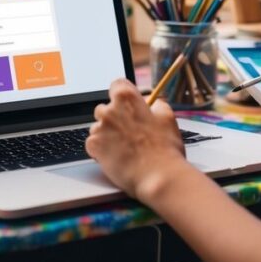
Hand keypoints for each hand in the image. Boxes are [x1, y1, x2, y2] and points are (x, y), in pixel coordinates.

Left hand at [86, 78, 188, 199]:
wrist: (158, 177)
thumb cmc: (165, 149)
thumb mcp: (167, 118)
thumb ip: (156, 104)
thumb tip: (151, 103)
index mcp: (127, 98)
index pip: (117, 84)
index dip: (122, 94)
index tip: (125, 103)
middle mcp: (110, 109)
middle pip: (105, 108)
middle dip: (114, 118)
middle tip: (128, 133)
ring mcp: (99, 128)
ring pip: (98, 127)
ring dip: (107, 135)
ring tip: (124, 149)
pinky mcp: (93, 146)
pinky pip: (93, 144)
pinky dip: (101, 150)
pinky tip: (116, 157)